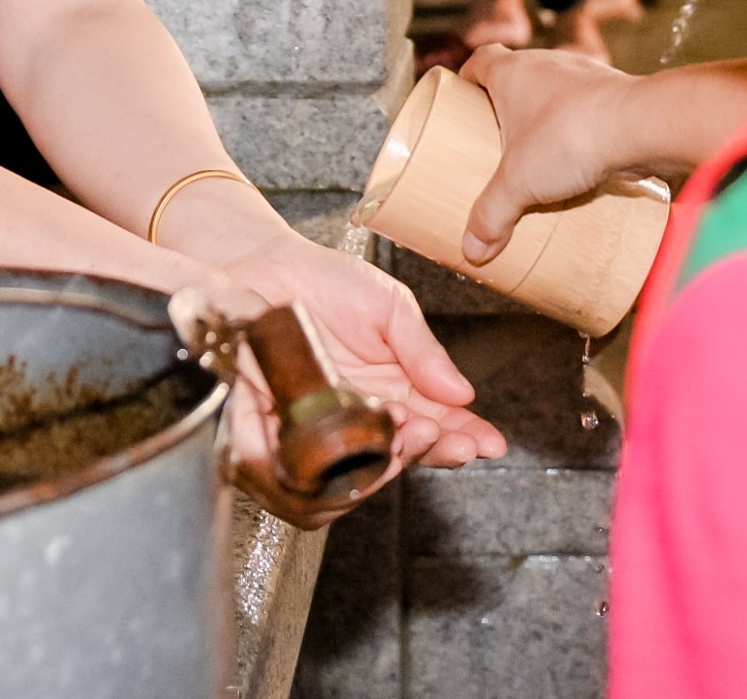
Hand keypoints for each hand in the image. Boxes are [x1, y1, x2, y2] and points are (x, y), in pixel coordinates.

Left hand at [206, 229, 502, 523]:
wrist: (258, 264)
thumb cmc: (321, 281)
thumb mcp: (387, 305)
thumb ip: (422, 349)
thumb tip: (463, 393)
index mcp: (392, 393)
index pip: (435, 427)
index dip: (462, 439)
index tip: (488, 444)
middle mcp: (356, 421)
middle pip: (397, 461)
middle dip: (424, 453)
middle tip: (431, 432)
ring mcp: (314, 433)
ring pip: (347, 483)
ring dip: (376, 469)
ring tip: (393, 436)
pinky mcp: (268, 437)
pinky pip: (286, 477)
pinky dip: (307, 477)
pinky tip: (332, 452)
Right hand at [458, 44, 636, 263]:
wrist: (641, 125)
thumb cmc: (570, 137)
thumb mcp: (519, 183)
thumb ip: (492, 216)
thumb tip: (473, 252)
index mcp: (513, 70)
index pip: (481, 59)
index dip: (469, 78)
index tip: (463, 100)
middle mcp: (547, 64)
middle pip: (517, 77)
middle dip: (506, 108)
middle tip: (496, 140)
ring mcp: (584, 77)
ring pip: (553, 92)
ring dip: (544, 119)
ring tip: (539, 157)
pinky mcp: (613, 95)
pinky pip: (585, 108)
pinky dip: (577, 129)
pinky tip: (579, 159)